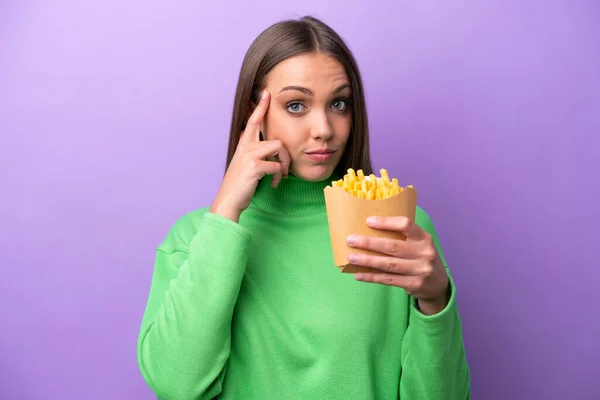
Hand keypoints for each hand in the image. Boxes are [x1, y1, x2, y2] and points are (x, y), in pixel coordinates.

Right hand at [210, 90, 290, 221]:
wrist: (228, 201)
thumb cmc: (240, 186)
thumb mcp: (245, 166)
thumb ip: (255, 155)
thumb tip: (271, 151)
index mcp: (243, 146)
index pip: (252, 121)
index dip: (260, 107)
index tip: (266, 93)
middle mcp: (245, 147)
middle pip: (272, 135)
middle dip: (284, 148)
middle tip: (286, 166)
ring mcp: (249, 155)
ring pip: (278, 148)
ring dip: (283, 165)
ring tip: (279, 177)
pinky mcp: (254, 166)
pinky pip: (276, 165)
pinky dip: (278, 176)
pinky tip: (273, 184)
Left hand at [346, 216, 449, 314]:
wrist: (439, 284)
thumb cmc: (421, 258)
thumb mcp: (419, 244)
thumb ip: (402, 237)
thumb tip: (369, 230)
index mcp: (424, 238)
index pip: (406, 225)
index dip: (386, 222)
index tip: (368, 221)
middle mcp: (424, 253)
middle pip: (392, 246)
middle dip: (369, 243)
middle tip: (350, 240)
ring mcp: (420, 270)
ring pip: (388, 264)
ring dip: (367, 261)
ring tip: (351, 258)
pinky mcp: (414, 285)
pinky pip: (388, 280)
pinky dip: (372, 277)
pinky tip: (358, 275)